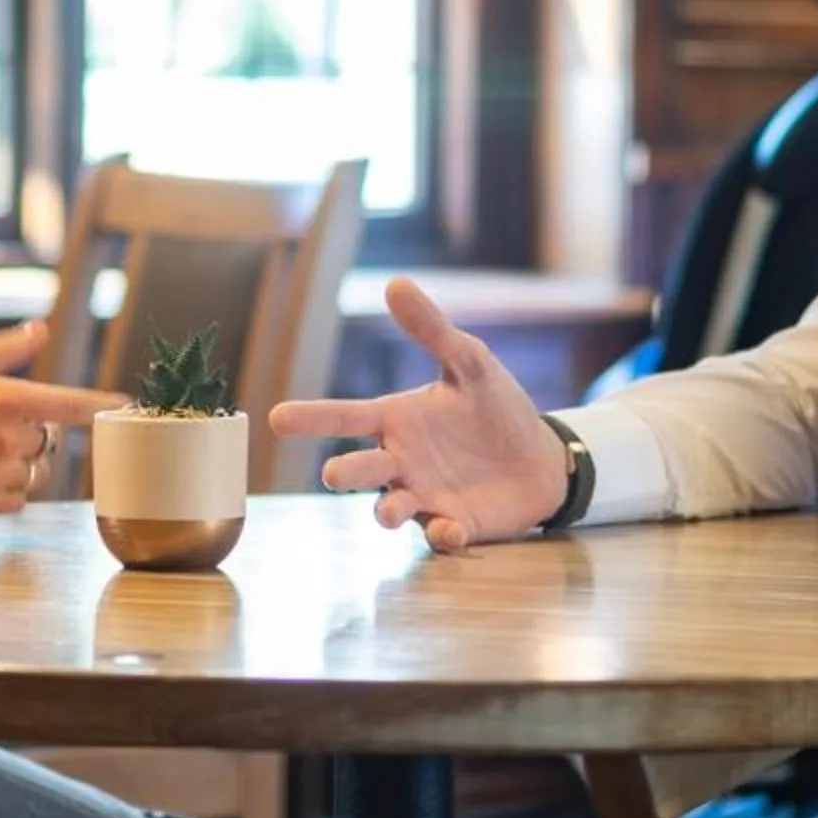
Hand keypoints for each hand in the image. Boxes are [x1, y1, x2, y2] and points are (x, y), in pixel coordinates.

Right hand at [0, 322, 122, 511]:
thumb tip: (41, 330)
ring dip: (20, 462)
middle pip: (47, 438)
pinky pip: (16, 498)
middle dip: (30, 430)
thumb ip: (3, 350)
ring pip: (33, 471)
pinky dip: (7, 488)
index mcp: (2, 399)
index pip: (69, 403)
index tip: (125, 404)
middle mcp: (3, 439)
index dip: (100, 404)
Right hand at [268, 277, 564, 551]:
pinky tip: (454, 530)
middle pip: (361, 469)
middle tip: (334, 474)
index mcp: (397, 419)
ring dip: (387, 512)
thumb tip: (395, 282)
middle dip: (346, 472)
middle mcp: (401, 461)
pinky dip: (443, 535)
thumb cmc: (495, 408)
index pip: (346, 417)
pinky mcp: (453, 524)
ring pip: (391, 509)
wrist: (540, 457)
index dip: (312, 418)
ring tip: (387, 513)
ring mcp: (424, 495)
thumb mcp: (470, 362)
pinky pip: (439, 534)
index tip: (277, 418)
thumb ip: (432, 329)